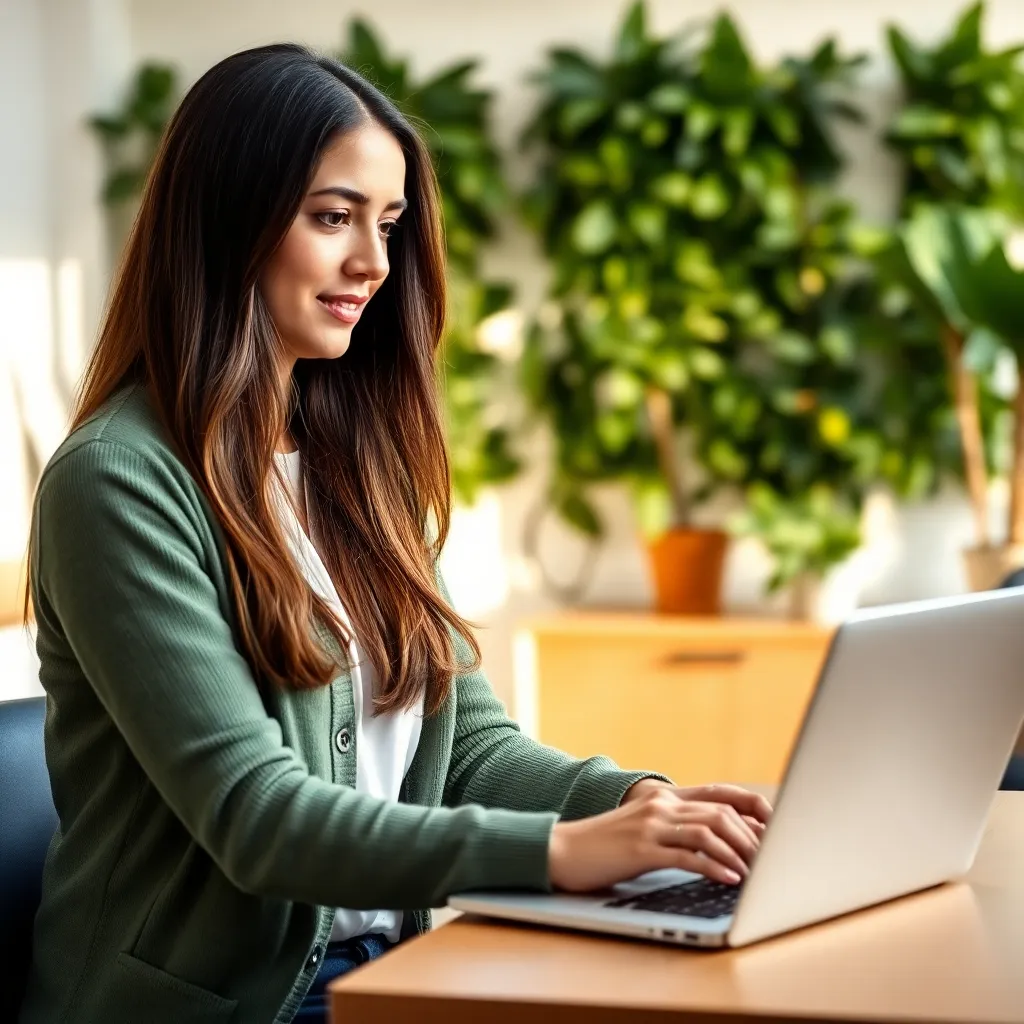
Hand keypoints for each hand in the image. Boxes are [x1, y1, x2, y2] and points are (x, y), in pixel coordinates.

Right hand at [548, 783, 764, 892]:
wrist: (563, 850)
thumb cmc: (606, 846)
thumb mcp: (644, 829)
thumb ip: (676, 829)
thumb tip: (719, 845)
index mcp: (664, 797)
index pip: (720, 795)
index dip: (752, 811)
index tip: (775, 833)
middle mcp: (660, 805)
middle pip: (721, 814)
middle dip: (752, 838)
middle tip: (773, 860)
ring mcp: (650, 825)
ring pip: (708, 831)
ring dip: (739, 853)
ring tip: (758, 873)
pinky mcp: (641, 848)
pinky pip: (687, 856)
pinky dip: (714, 867)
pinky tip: (729, 879)